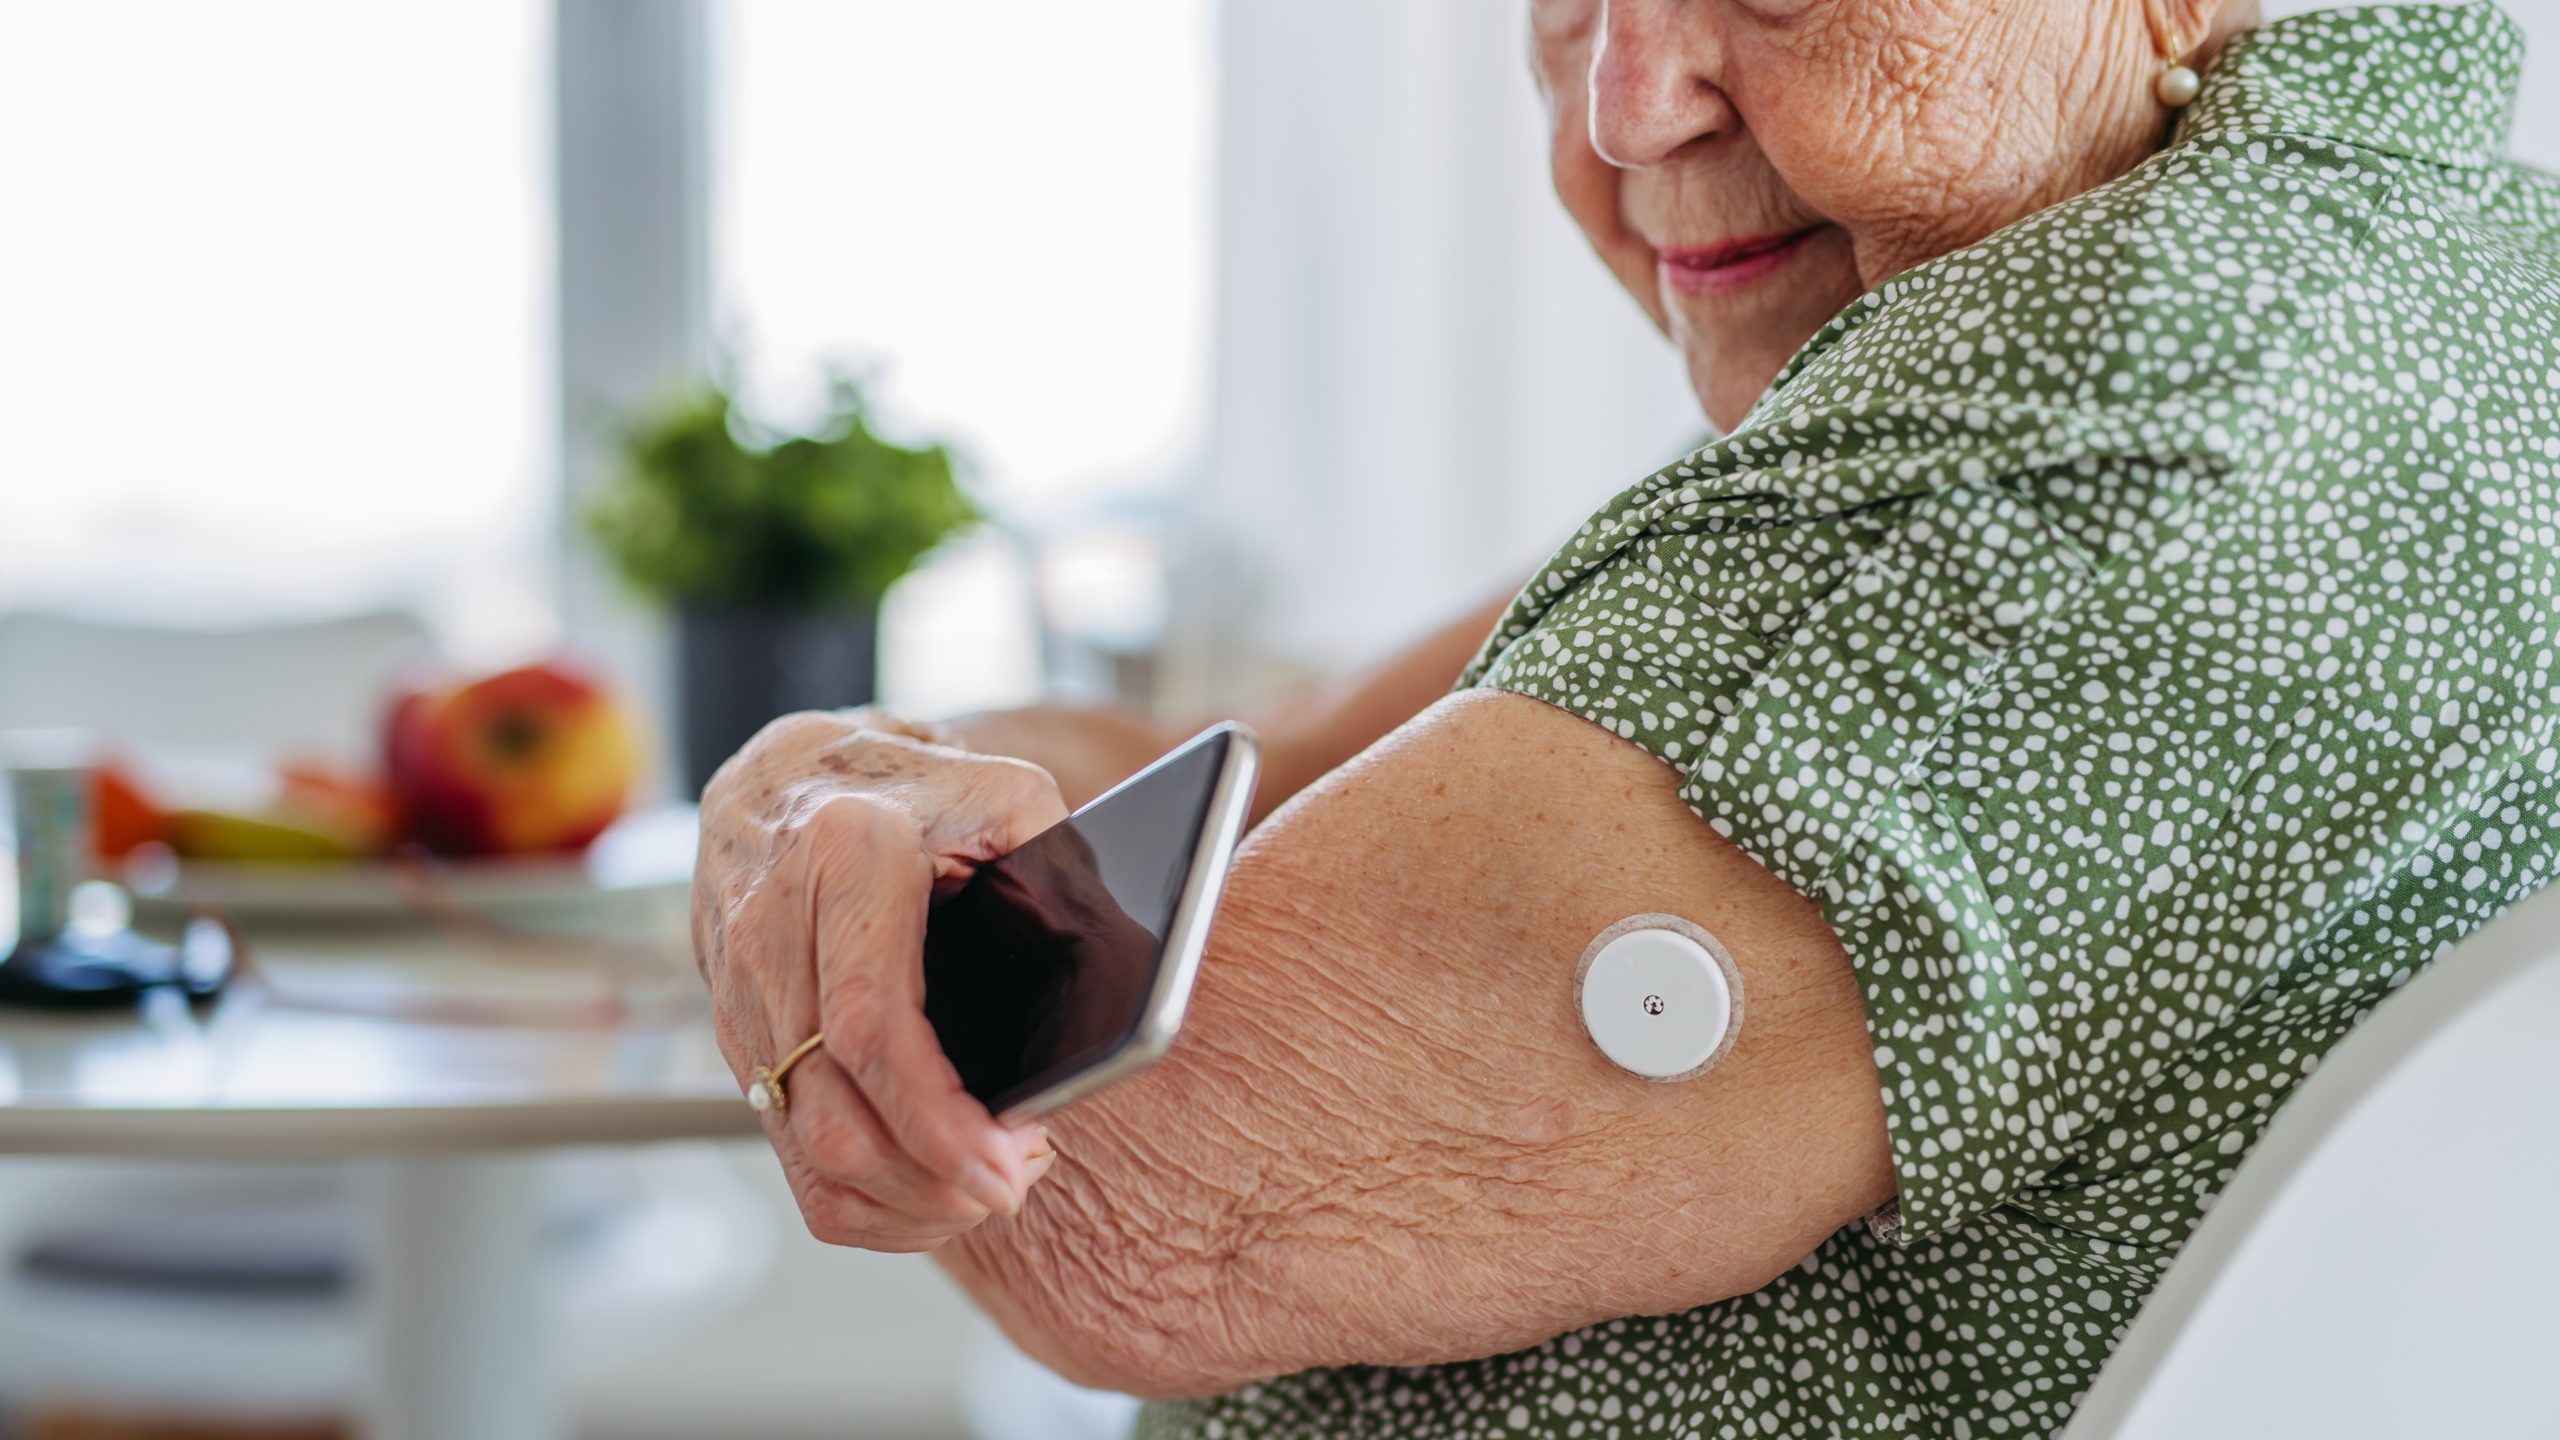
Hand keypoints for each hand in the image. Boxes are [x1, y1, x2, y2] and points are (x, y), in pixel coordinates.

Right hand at [693, 706, 1068, 1250]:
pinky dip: (859, 1198)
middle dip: (930, 1182)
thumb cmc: (919, 789)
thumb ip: (1067, 878)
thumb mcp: (1007, 798)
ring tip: (980, 1186)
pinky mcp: (733, 1035)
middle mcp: (773, 930)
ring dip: (901, 1199)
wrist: (793, 772)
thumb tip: (1131, 984)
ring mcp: (739, 991)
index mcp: (847, 859)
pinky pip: (786, 1154)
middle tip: (1012, 1185)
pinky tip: (924, 1187)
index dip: (937, 1120)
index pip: (870, 1025)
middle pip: (831, 1115)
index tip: (1009, 1169)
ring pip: (804, 1152)